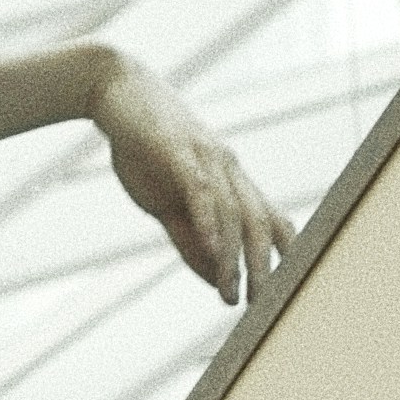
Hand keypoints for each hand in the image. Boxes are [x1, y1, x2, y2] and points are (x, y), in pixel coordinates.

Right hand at [86, 52, 297, 307]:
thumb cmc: (142, 146)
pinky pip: (202, 189)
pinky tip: (214, 250)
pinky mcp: (179, 150)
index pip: (270, 220)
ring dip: (234, 257)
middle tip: (265, 307)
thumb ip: (189, 237)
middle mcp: (229, 168)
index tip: (284, 295)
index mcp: (230, 180)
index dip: (283, 257)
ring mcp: (207, 157)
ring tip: (230, 293)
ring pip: (234, 212)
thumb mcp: (165, 201)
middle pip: (260, 223)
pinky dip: (210, 221)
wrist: (116, 91)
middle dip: (265, 268)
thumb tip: (212, 276)